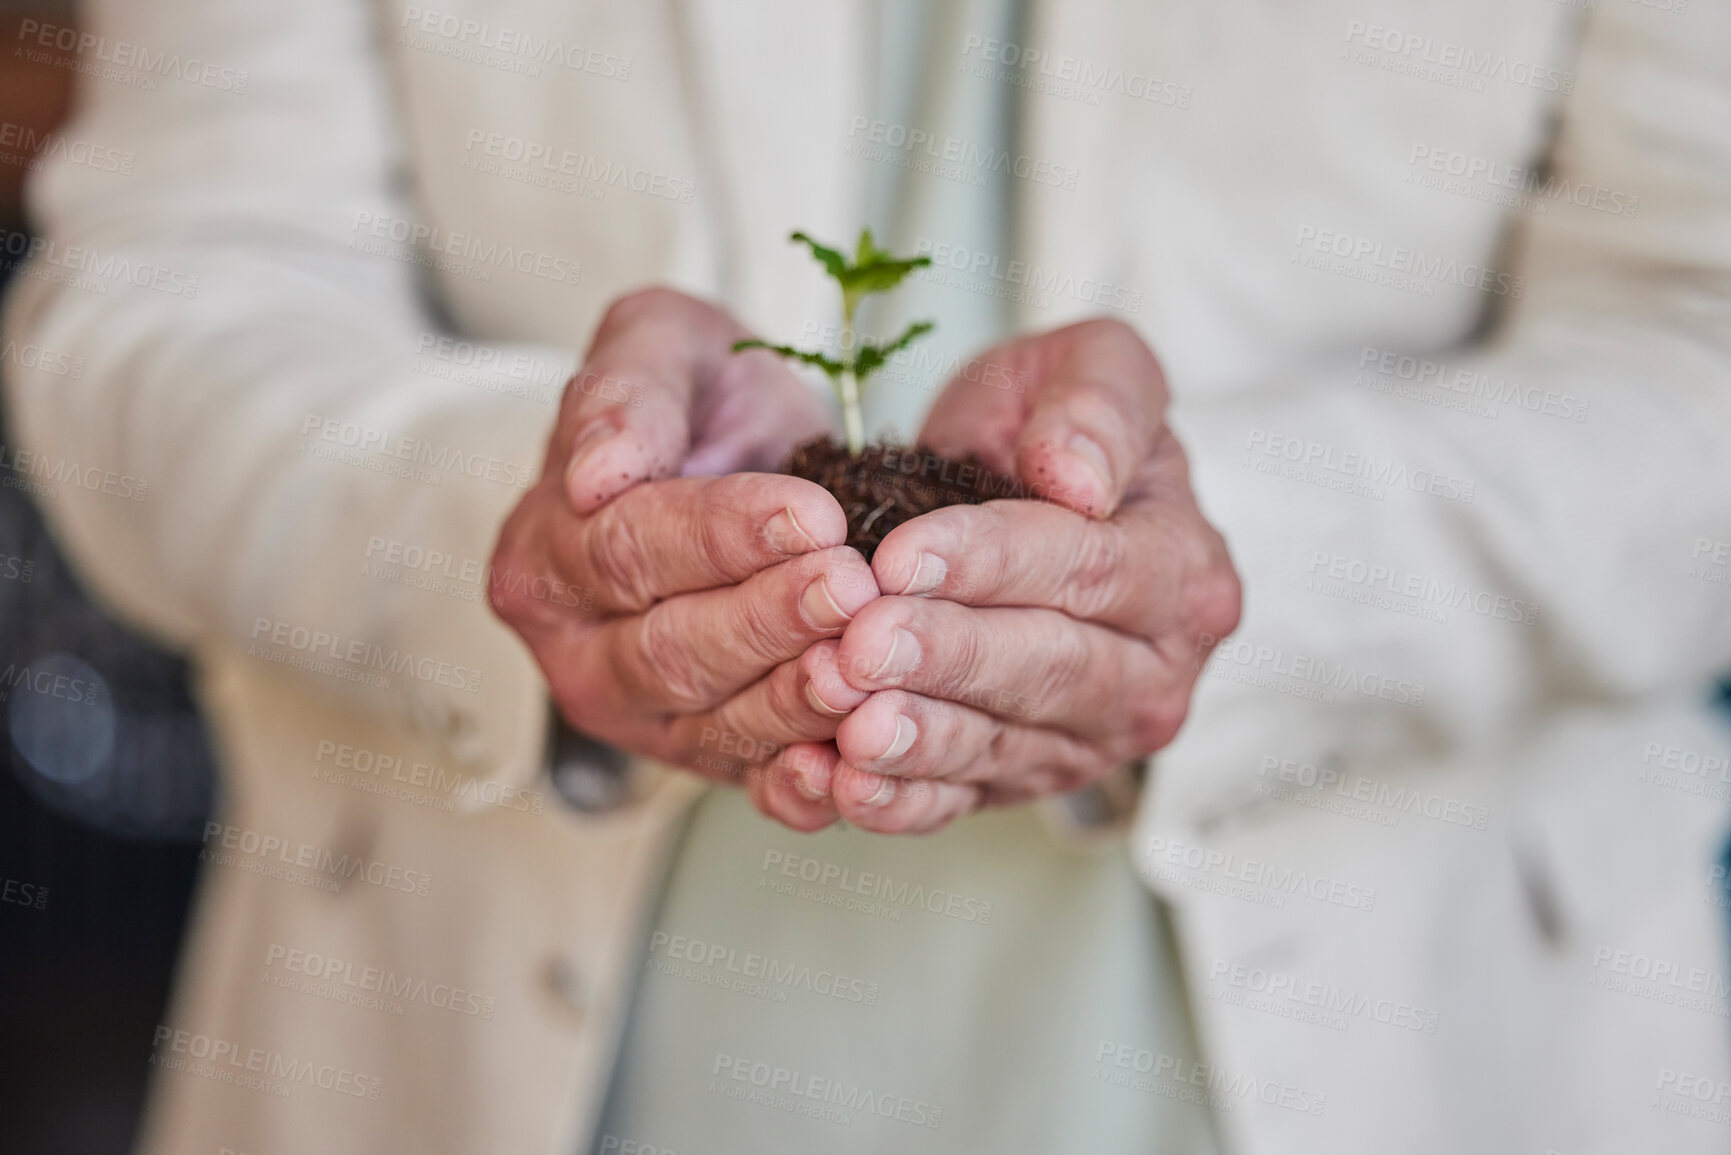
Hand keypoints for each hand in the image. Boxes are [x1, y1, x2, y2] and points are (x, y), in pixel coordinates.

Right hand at [489, 288, 879, 803]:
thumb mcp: (658, 346)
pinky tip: (848, 773)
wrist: (740, 460)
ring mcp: (643, 716)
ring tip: (865, 668)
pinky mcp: (704, 756)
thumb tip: (595, 475)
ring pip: (716, 721)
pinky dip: (798, 788)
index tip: (811, 513)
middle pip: (672, 647)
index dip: (723, 534)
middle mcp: (579, 650)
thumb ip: (625, 391)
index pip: (631, 546)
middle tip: (852, 589)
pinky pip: (749, 781)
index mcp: (546, 552)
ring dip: (795, 702)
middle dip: (769, 621)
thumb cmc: (697, 400)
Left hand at [758, 319, 1242, 833]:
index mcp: (1184, 567)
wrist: (1021, 491)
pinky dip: (900, 802)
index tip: (900, 556)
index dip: (989, 563)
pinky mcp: (1022, 779)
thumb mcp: (1093, 367)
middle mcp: (1154, 669)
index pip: (1089, 569)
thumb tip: (1077, 475)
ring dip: (921, 741)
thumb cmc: (1051, 424)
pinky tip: (842, 788)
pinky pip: (962, 800)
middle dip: (947, 658)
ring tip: (849, 729)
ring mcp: (1089, 737)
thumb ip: (1102, 402)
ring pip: (1003, 743)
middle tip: (860, 647)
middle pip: (1048, 668)